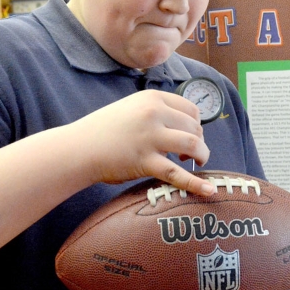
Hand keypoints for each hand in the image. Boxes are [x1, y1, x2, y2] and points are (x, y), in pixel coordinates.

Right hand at [70, 90, 214, 195]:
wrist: (79, 148)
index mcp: (152, 98)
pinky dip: (197, 184)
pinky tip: (211, 190)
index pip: (191, 109)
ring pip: (192, 144)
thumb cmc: (103, 130)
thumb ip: (155, 112)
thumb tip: (183, 126)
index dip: (196, 125)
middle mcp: (154, 114)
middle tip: (189, 153)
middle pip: (194, 127)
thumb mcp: (130, 108)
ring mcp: (150, 137)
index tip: (190, 136)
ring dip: (201, 155)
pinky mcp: (145, 161)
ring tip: (198, 162)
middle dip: (198, 141)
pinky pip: (177, 173)